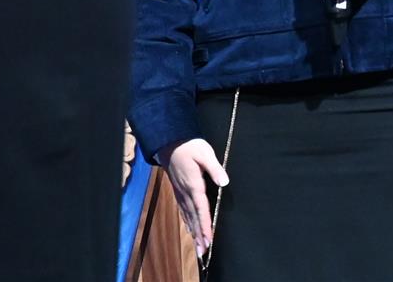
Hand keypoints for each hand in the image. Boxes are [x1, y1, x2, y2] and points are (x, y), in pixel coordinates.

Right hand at [163, 137, 228, 259]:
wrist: (168, 141)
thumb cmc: (188, 145)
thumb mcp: (204, 152)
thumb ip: (214, 168)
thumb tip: (224, 182)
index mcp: (193, 184)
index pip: (201, 209)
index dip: (205, 225)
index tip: (208, 240)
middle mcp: (185, 192)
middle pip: (193, 217)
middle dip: (199, 235)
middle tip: (203, 252)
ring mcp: (180, 192)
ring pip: (188, 215)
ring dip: (193, 232)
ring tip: (198, 247)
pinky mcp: (178, 190)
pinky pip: (183, 209)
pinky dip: (187, 221)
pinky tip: (189, 228)